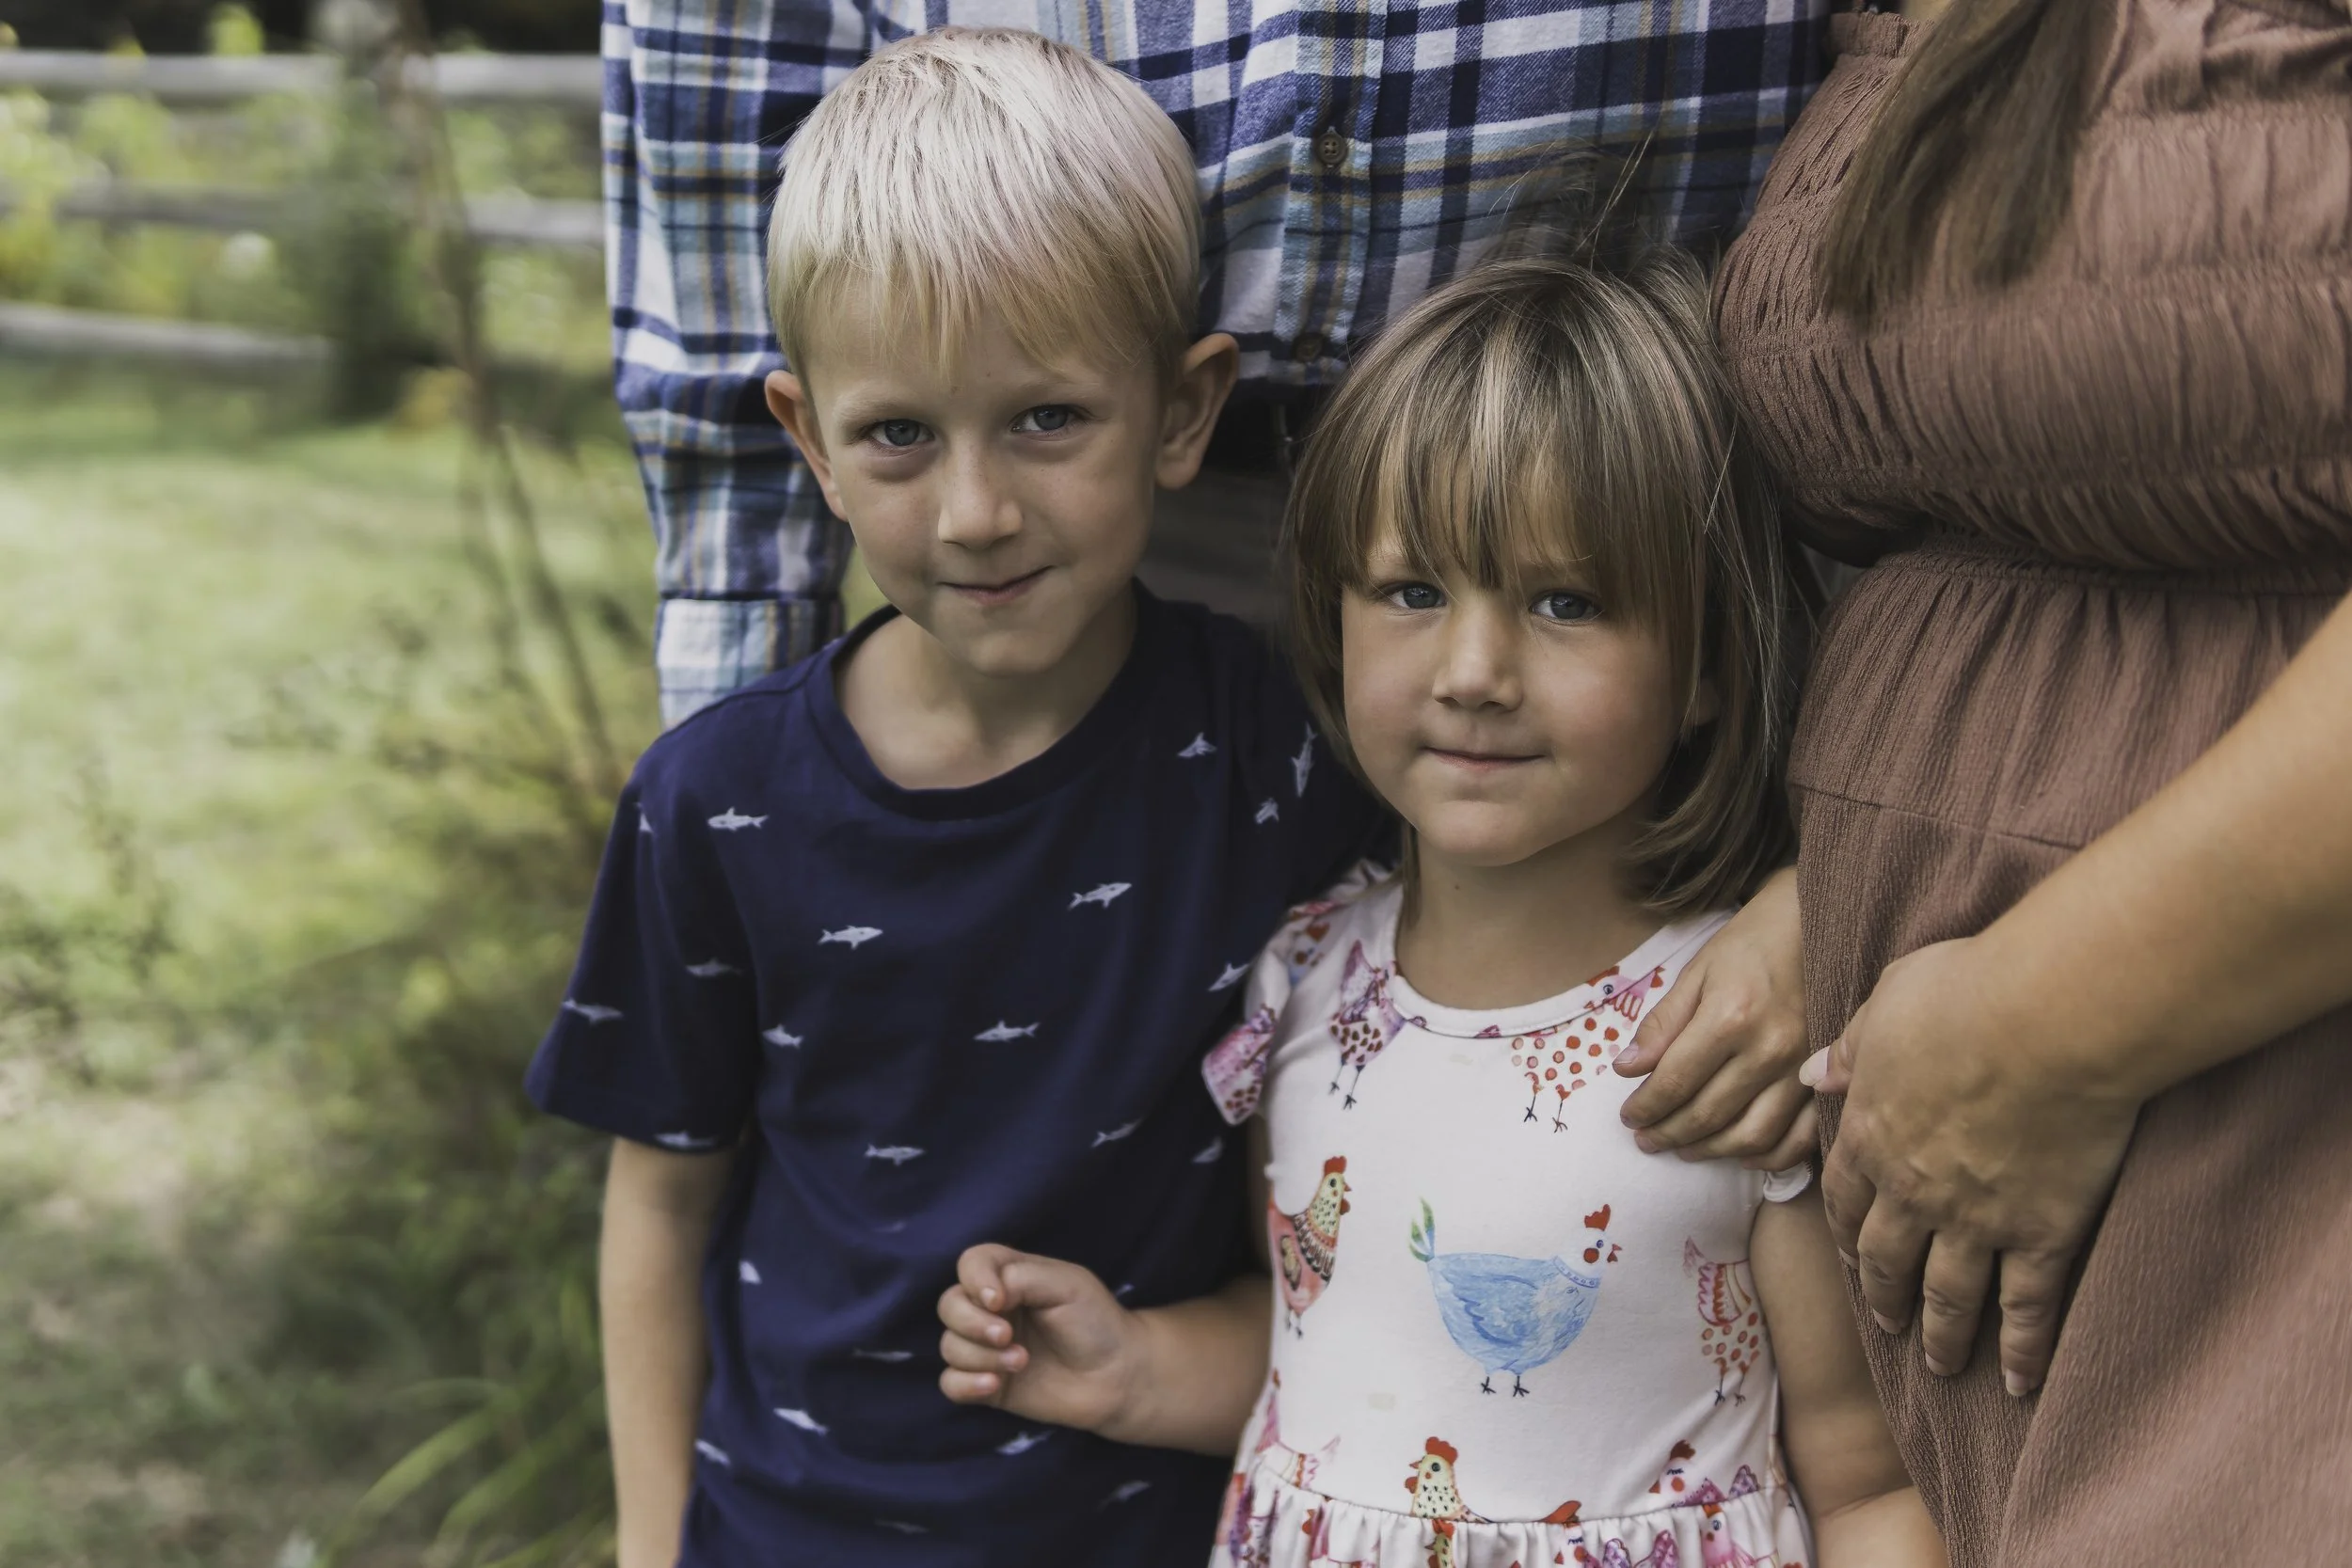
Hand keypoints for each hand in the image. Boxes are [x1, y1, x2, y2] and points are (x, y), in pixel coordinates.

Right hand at [937, 1245, 1142, 1433]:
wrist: (1118, 1376)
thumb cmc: (1096, 1321)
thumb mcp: (1066, 1285)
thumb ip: (1020, 1277)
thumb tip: (983, 1297)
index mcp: (1010, 1277)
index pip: (971, 1263)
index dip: (975, 1280)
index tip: (999, 1301)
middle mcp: (992, 1310)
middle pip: (949, 1305)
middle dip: (972, 1323)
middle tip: (1008, 1337)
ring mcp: (988, 1348)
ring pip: (950, 1346)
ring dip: (981, 1356)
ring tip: (1021, 1362)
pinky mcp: (989, 1385)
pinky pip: (950, 1383)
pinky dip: (965, 1384)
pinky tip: (994, 1385)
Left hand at [1617, 866, 1814, 1168]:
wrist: (1820, 922)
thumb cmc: (1752, 942)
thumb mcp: (1698, 971)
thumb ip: (1663, 1024)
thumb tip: (1626, 1069)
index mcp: (1730, 1017)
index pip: (1675, 1081)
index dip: (1646, 1107)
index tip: (1628, 1118)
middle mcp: (1769, 1050)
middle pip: (1709, 1114)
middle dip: (1669, 1133)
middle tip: (1646, 1140)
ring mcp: (1804, 1068)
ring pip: (1752, 1136)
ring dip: (1711, 1151)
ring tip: (1684, 1149)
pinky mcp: (1828, 1078)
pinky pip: (1800, 1138)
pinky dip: (1769, 1156)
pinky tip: (1742, 1154)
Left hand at [1802, 936, 2140, 1394]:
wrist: (2043, 1020)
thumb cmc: (1966, 992)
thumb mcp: (1885, 1004)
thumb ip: (1851, 1049)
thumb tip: (1812, 1073)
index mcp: (1871, 1132)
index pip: (1843, 1195)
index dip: (1844, 1228)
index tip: (1847, 1253)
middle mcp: (1913, 1189)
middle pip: (1887, 1257)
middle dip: (1883, 1294)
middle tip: (1887, 1322)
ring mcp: (1976, 1219)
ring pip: (1948, 1295)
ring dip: (1941, 1334)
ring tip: (1941, 1365)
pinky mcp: (2041, 1234)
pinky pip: (2027, 1307)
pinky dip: (2023, 1349)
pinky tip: (2021, 1380)